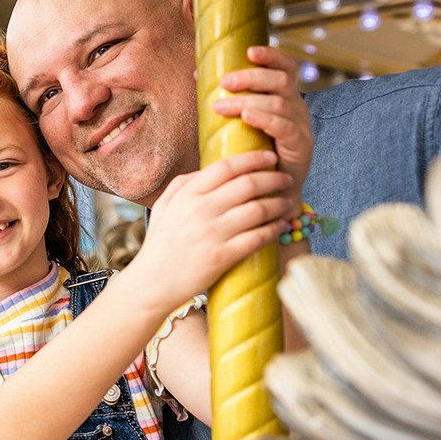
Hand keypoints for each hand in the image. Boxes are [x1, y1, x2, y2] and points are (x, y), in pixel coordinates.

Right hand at [128, 150, 291, 303]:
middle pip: (248, 184)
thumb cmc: (160, 243)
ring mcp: (211, 234)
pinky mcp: (221, 257)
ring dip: (279, 204)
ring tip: (288, 202)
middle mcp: (200, 210)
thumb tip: (212, 169)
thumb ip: (184, 184)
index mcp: (187, 194)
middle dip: (274, 178)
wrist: (152, 283)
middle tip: (286, 179)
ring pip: (257, 210)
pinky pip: (256, 238)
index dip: (253, 158)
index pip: (226, 166)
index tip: (270, 157)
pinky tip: (281, 226)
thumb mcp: (164, 206)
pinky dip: (274, 229)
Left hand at [213, 46, 313, 199]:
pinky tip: (246, 117)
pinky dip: (264, 119)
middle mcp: (296, 106)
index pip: (286, 67)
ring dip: (247, 100)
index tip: (249, 50)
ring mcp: (300, 125)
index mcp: (284, 96)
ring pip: (279, 102)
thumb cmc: (254, 151)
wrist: (273, 190)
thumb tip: (197, 74)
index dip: (271, 55)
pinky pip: (284, 126)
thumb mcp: (242, 120)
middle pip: (281, 80)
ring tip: (221, 105)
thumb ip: (226, 98)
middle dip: (251, 77)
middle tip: (224, 81)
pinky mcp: (300, 146)